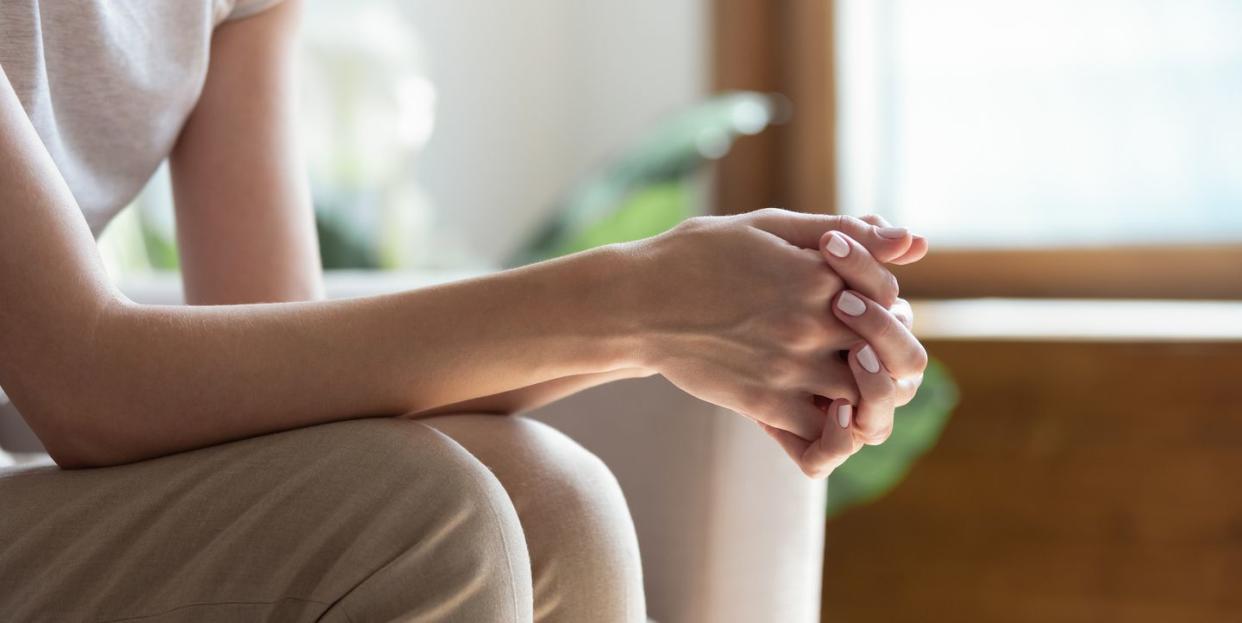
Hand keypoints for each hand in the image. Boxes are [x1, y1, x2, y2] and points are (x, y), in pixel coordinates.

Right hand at [628, 208, 919, 440]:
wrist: (636, 304)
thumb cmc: (700, 254)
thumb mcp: (770, 227)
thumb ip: (844, 233)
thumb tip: (914, 240)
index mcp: (817, 273)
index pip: (888, 292)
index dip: (881, 294)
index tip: (855, 294)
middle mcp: (812, 323)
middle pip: (888, 347)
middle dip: (885, 343)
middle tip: (860, 340)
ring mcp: (790, 368)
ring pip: (867, 393)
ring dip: (868, 386)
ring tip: (844, 371)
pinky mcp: (766, 404)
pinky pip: (826, 432)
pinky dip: (838, 426)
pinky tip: (824, 404)